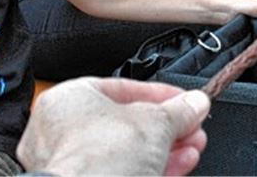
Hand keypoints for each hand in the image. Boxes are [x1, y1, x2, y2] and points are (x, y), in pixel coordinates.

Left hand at [17, 77, 210, 175]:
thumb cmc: (102, 158)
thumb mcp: (156, 122)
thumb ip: (180, 110)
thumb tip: (194, 104)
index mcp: (68, 100)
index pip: (122, 88)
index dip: (160, 95)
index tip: (185, 101)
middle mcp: (62, 131)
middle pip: (127, 123)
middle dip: (167, 126)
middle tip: (191, 126)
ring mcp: (72, 164)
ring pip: (126, 151)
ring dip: (165, 148)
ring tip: (192, 148)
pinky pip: (121, 172)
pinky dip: (150, 167)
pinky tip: (178, 165)